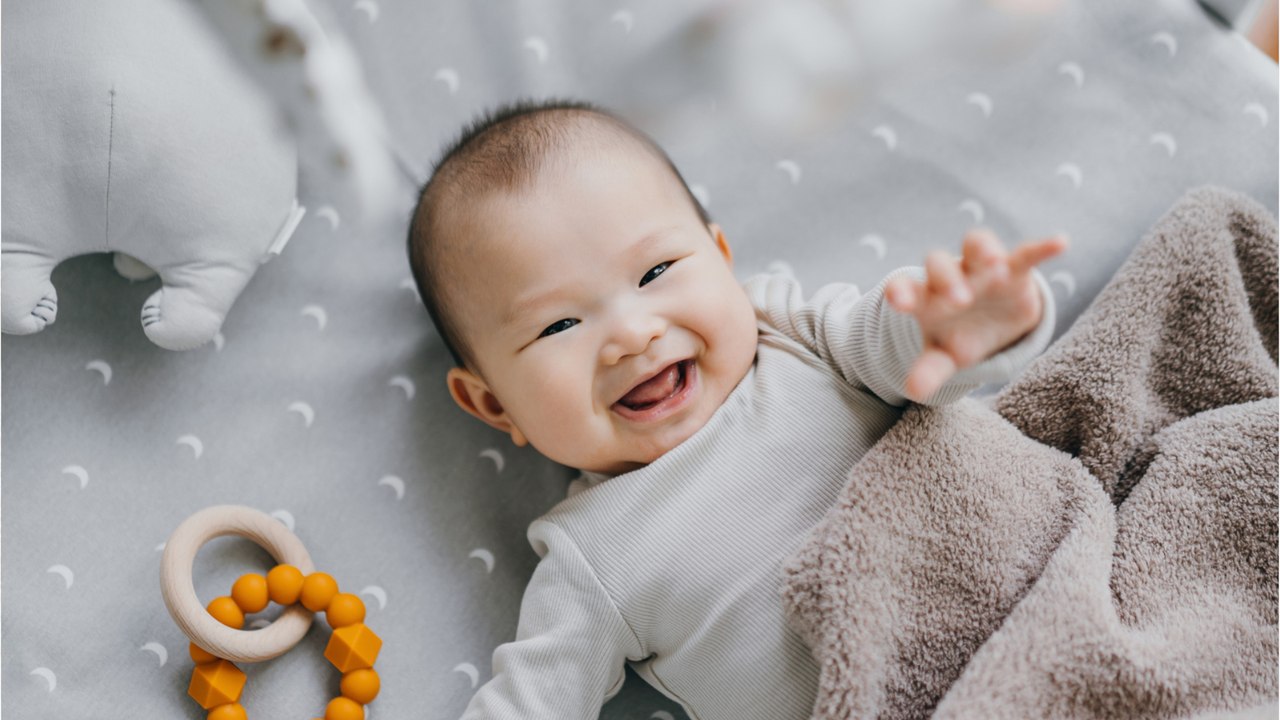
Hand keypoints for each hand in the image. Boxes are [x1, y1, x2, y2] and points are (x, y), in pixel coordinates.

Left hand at [885, 229, 1067, 401]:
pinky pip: (1026, 253)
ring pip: (976, 245)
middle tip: (959, 301)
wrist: (990, 325)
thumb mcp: (944, 356)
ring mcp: (981, 269)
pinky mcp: (1014, 269)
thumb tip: (912, 391)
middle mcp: (951, 276)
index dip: (900, 291)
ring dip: (984, 251)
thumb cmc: (958, 337)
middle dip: (948, 279)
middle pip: (940, 265)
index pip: (905, 287)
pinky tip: (1060, 243)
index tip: (897, 301)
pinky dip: (1042, 248)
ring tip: (995, 265)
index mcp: (926, 298)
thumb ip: (929, 370)